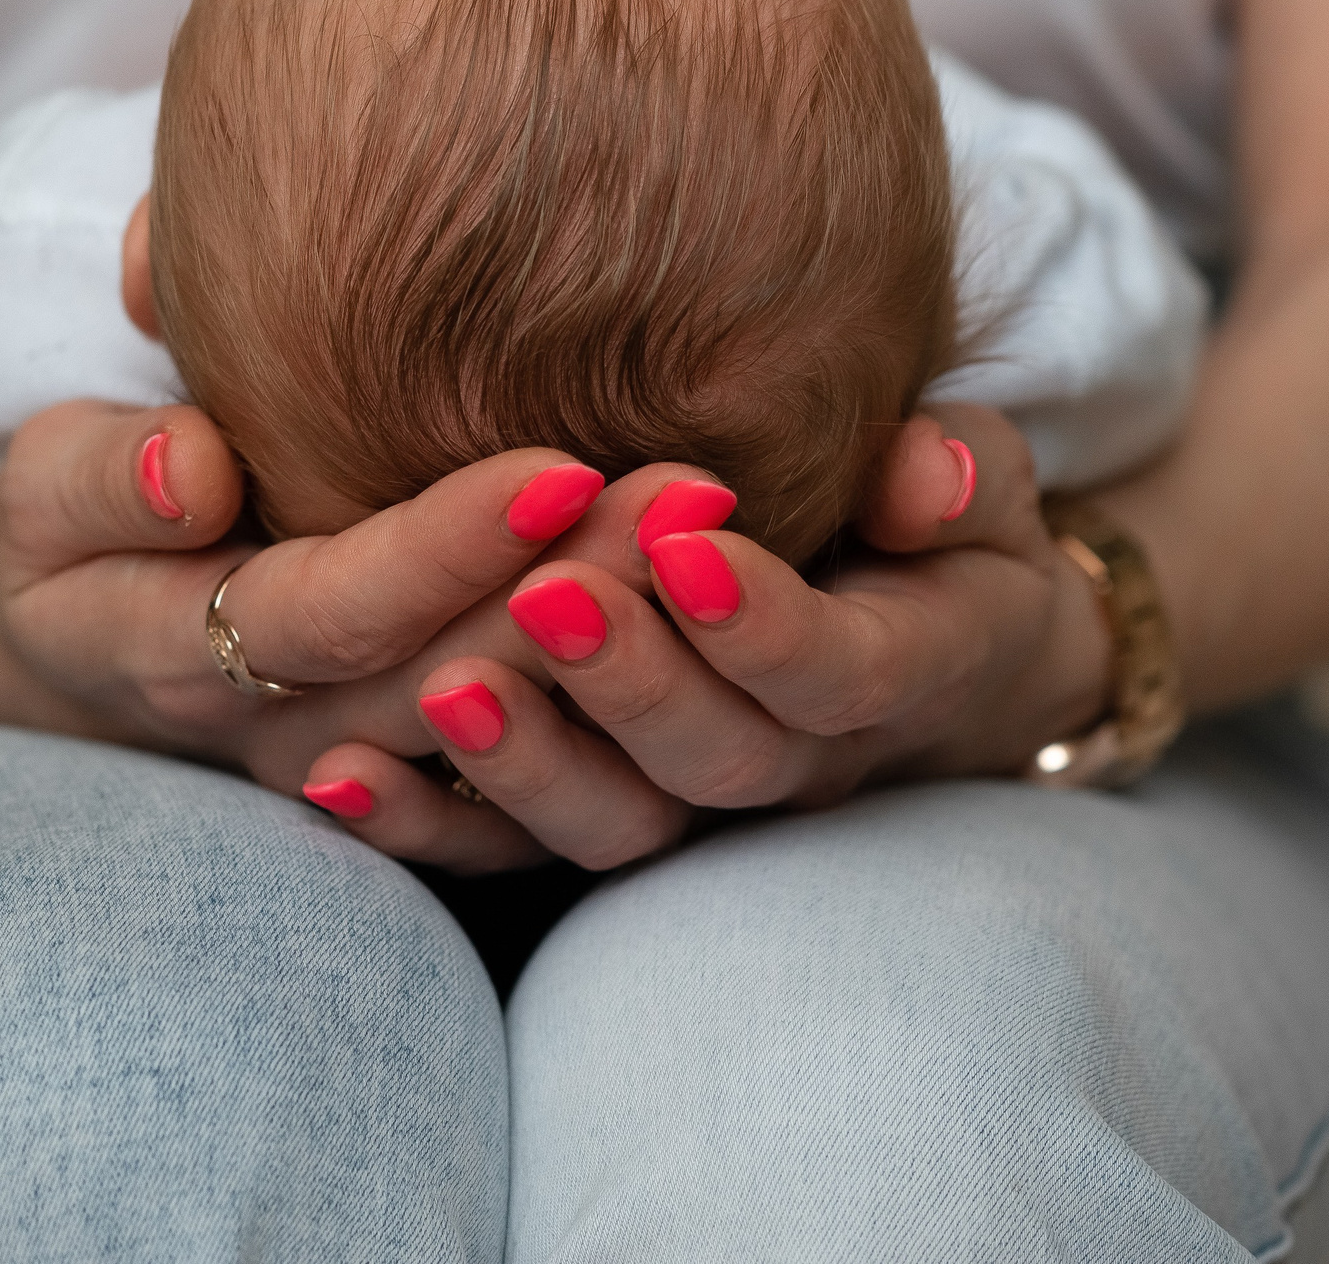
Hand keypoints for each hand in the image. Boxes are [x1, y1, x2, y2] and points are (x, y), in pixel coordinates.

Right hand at [0, 400, 689, 867]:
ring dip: (621, 652)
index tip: (556, 465)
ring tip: (716, 539)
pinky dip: (616, 741)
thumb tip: (191, 470)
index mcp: (180, 652)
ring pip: (511, 738)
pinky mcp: (423, 791)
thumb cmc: (83, 530)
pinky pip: (529, 804)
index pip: (331, 611)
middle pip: (452, 675)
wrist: (85, 645)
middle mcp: (284, 734)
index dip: (439, 549)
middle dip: (578, 586)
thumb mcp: (44, 488)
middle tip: (695, 490)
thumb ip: (101, 475)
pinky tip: (710, 650)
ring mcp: (360, 774)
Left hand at [325, 407, 1112, 870]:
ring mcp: (697, 802)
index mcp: (898, 674)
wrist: (936, 658)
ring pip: (616, 824)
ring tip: (443, 689)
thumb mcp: (990, 498)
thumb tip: (926, 478)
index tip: (690, 539)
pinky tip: (339, 778)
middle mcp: (797, 762)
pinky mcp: (612, 812)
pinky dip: (430, 826)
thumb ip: (970, 475)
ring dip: (527, 765)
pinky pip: (518, 853)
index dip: (767, 621)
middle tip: (545, 596)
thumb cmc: (947, 542)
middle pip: (715, 759)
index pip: (840, 673)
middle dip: (628, 683)